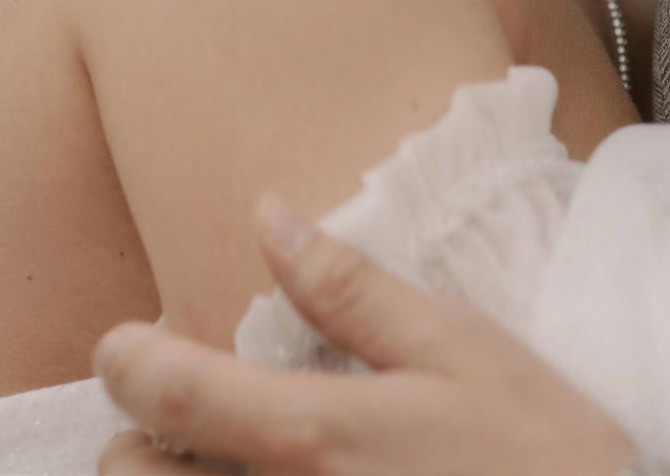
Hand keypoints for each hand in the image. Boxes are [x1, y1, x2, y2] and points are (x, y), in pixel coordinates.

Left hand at [94, 195, 634, 475]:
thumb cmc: (546, 460)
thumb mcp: (462, 351)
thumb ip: (352, 291)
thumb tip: (269, 218)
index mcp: (311, 435)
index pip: (160, 393)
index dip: (124, 359)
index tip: (131, 344)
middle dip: (138, 445)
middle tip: (189, 422)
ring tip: (225, 466)